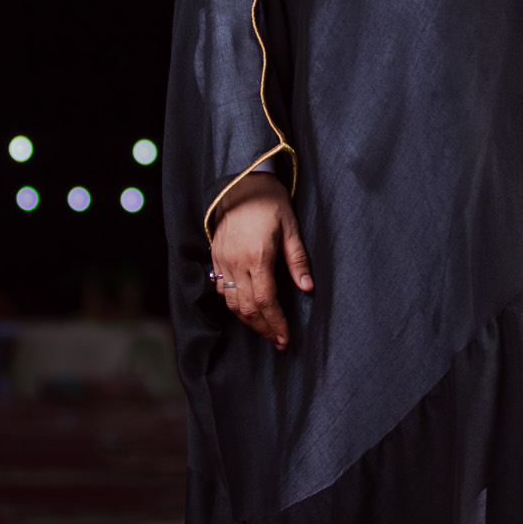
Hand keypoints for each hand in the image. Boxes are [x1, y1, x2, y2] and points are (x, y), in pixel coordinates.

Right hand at [210, 174, 312, 350]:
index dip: (276, 322)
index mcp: (257, 256)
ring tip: (265, 330)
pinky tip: (245, 310)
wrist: (241, 182)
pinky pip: (220, 289)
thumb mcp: (290, 227)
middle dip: (263, 328)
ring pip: (231, 302)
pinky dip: (232, 304)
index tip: (285, 337)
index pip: (265, 300)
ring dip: (248, 320)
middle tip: (278, 341)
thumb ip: (297, 260)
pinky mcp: (215, 256)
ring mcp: (222, 259)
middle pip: (247, 307)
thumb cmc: (270, 202)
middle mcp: (236, 261)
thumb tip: (307, 288)